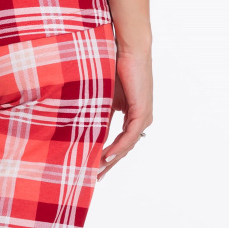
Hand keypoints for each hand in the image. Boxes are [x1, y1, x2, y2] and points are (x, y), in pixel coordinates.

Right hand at [98, 47, 152, 180]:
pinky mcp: (142, 112)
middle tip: (96, 178)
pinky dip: (118, 147)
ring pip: (127, 145)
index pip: (121, 142)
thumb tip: (85, 130)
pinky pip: (129, 136)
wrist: (127, 50)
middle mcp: (141, 119)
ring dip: (112, 159)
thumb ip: (99, 114)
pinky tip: (107, 157)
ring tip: (97, 171)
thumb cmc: (115, 67)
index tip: (94, 167)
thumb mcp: (104, 97)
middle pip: (125, 148)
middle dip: (109, 164)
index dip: (108, 156)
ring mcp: (143, 116)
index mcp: (133, 116)